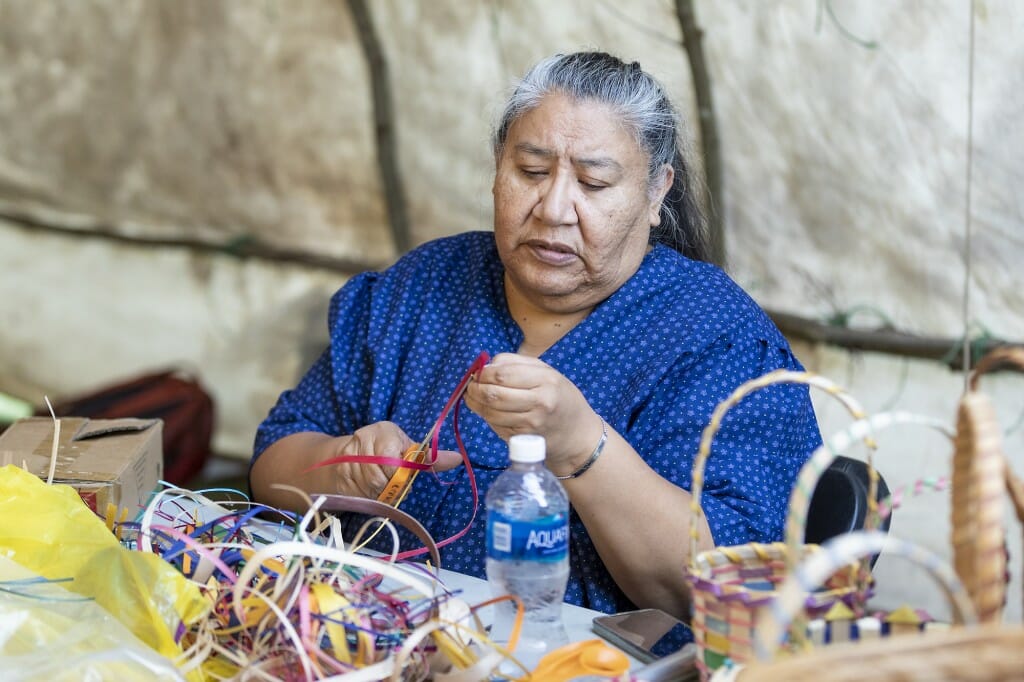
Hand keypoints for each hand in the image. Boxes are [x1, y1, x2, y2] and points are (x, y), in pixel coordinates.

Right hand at [325, 421, 462, 497]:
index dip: (401, 472)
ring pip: (376, 489)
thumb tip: (458, 459)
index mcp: (383, 431)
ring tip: (379, 482)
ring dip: (382, 491)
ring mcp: (349, 461)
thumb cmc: (381, 451)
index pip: (397, 462)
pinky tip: (367, 488)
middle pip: (387, 478)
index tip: (401, 469)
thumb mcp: (405, 448)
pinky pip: (364, 495)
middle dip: (392, 484)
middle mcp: (364, 441)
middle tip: (390, 478)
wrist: (339, 460)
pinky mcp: (342, 479)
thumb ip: (429, 457)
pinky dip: (370, 496)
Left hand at [463, 353, 601, 473]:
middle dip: (475, 389)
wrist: (577, 433)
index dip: (484, 373)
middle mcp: (540, 402)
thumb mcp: (546, 372)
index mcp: (546, 380)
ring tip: (475, 398)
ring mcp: (532, 423)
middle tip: (471, 387)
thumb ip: (515, 364)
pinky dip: (487, 417)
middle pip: (494, 394)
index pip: (503, 374)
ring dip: (476, 405)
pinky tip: (489, 411)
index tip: (479, 373)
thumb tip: (485, 367)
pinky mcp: (524, 439)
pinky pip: (496, 426)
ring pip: (491, 412)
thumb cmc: (559, 396)